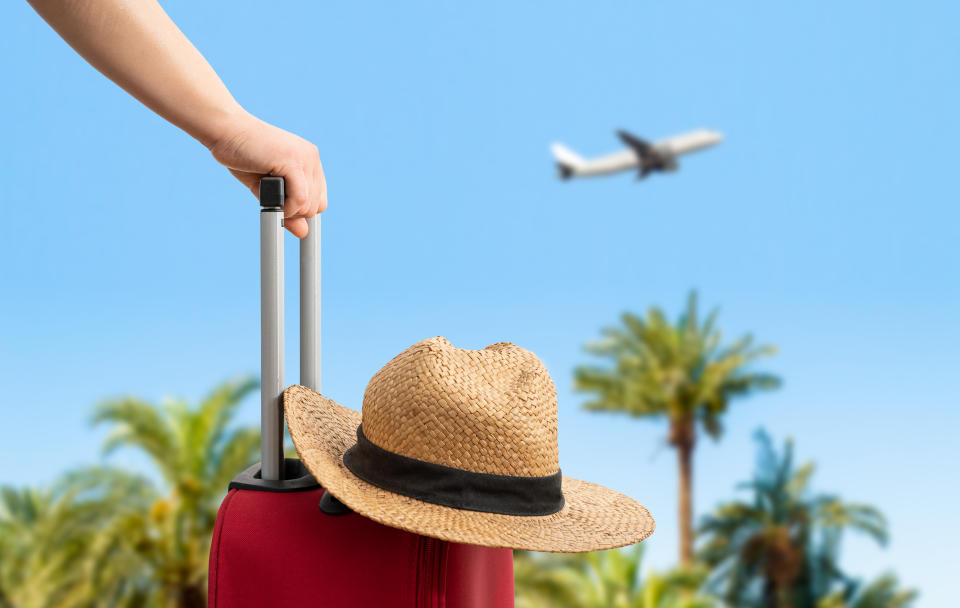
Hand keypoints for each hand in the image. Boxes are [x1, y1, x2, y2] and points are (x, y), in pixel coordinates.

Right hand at [209, 112, 326, 237]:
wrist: (225, 130)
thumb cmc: (242, 156)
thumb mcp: (268, 189)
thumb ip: (287, 208)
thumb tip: (303, 233)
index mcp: (309, 160)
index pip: (320, 199)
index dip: (302, 211)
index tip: (285, 213)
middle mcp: (311, 157)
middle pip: (317, 206)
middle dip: (293, 213)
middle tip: (270, 202)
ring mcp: (304, 158)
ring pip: (309, 205)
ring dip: (287, 211)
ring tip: (266, 196)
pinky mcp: (292, 161)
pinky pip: (300, 199)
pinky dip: (286, 208)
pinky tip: (270, 201)